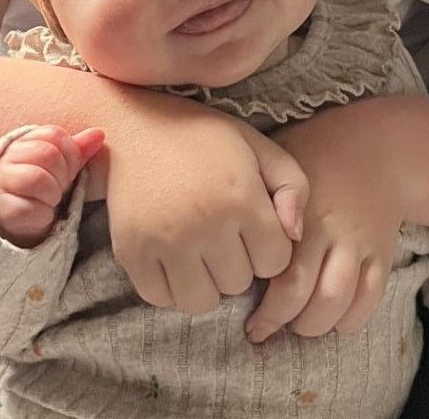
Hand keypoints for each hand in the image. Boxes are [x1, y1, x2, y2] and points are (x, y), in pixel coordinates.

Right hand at [0, 125, 104, 247]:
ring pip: (38, 179)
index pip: (53, 134)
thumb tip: (99, 134)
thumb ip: (78, 149)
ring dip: (54, 193)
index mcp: (23, 142)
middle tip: (61, 186)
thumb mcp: (60, 165)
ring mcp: (1, 184)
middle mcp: (8, 159)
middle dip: (63, 174)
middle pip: (47, 154)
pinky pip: (30, 208)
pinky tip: (41, 214)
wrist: (18, 222)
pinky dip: (44, 214)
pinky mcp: (3, 210)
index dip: (71, 152)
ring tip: (51, 199)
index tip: (72, 168)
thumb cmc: (42, 188)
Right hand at [105, 98, 307, 315]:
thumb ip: (293, 186)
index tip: (252, 227)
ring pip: (201, 302)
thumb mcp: (258, 147)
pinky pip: (160, 299)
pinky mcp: (131, 252)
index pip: (275, 262)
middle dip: (238, 263)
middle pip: (239, 284)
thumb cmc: (205, 137)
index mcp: (240, 198)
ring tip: (200, 251)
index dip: (269, 247)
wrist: (138, 126)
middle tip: (222, 233)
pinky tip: (173, 258)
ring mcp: (165, 241)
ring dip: (206, 283)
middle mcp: (204, 224)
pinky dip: (170, 287)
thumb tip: (296, 235)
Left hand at [245, 104, 404, 342]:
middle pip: (308, 296)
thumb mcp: (281, 157)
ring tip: (297, 325)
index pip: (281, 274)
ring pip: (338, 302)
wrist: (374, 146)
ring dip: (315, 325)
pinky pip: (370, 299)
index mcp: (302, 211)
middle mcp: (332, 231)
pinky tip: (332, 320)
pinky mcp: (382, 254)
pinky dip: (351, 320)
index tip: (247, 319)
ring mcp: (360, 244)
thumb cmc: (315, 151)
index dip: (264, 308)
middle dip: (284, 322)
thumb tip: (233, 231)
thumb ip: (260, 192)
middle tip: (265, 327)